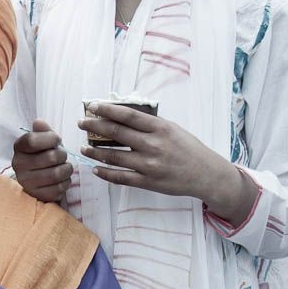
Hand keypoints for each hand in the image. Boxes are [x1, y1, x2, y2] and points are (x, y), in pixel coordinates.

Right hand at [11, 119, 71, 202]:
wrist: (39, 180)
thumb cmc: (43, 155)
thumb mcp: (43, 140)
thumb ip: (43, 130)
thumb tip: (38, 122)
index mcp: (19, 148)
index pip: (33, 140)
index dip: (50, 138)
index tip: (57, 140)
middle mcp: (18, 165)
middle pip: (50, 157)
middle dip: (63, 155)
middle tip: (63, 156)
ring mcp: (26, 182)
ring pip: (56, 173)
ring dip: (67, 169)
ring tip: (65, 167)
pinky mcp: (37, 196)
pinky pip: (59, 188)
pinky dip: (66, 182)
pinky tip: (62, 179)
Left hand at [79, 102, 207, 196]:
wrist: (206, 174)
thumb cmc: (188, 148)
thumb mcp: (172, 128)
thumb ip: (149, 123)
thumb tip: (122, 114)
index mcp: (159, 127)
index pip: (127, 115)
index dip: (107, 109)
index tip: (92, 106)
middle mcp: (153, 145)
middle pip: (116, 133)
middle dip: (95, 126)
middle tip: (81, 123)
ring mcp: (149, 165)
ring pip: (114, 156)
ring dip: (95, 151)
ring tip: (83, 147)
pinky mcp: (148, 182)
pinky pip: (121, 177)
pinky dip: (105, 173)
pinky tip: (95, 168)